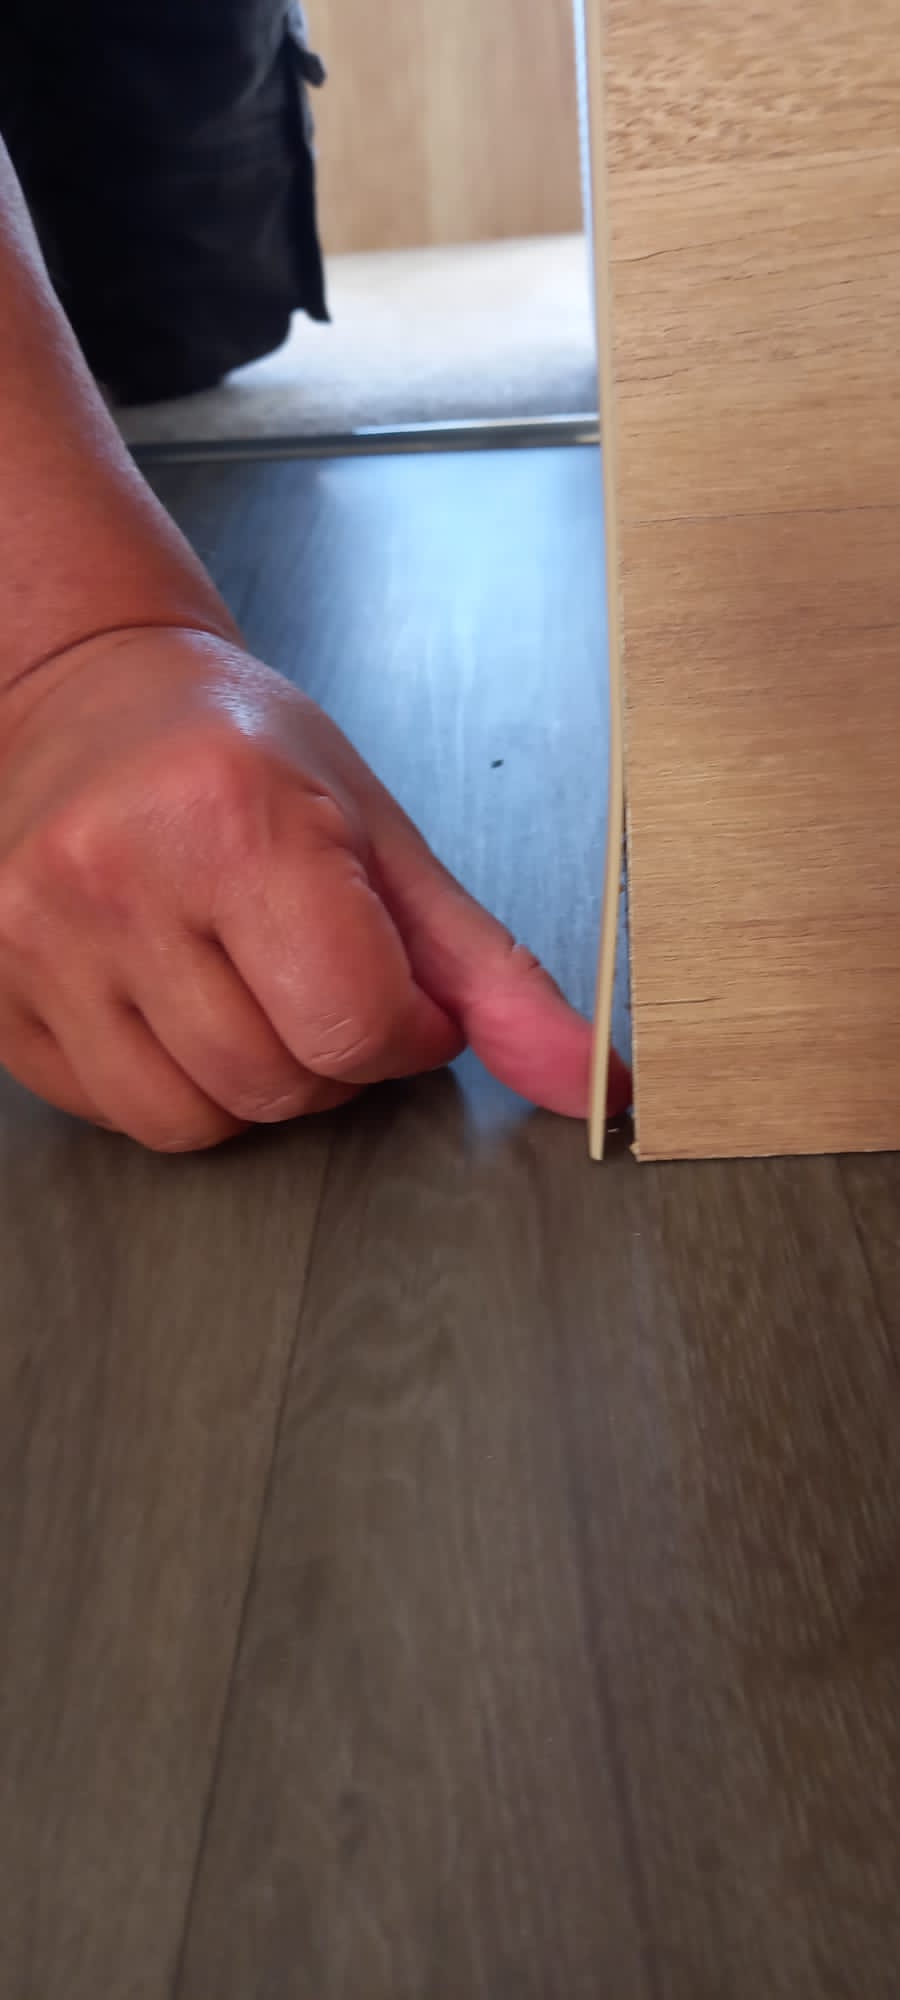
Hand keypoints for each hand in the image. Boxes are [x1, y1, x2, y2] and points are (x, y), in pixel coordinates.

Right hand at [0, 626, 630, 1149]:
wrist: (86, 697)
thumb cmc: (239, 751)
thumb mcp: (383, 836)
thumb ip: (489, 970)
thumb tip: (589, 1081)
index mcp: (234, 820)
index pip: (355, 1026)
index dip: (402, 1032)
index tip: (395, 990)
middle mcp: (117, 877)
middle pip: (277, 1085)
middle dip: (328, 1055)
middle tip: (312, 972)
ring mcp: (37, 939)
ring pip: (192, 1121)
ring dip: (249, 1082)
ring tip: (242, 984)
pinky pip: (116, 1112)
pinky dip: (168, 1081)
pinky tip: (171, 996)